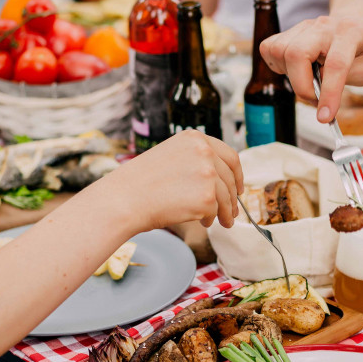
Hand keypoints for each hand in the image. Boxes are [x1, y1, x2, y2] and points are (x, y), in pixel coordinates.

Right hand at [107, 131, 242, 229]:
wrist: (124, 199)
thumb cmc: (141, 183)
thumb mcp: (171, 157)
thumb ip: (196, 162)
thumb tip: (222, 182)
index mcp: (195, 138)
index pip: (229, 156)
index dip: (237, 174)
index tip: (238, 187)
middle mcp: (204, 151)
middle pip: (230, 178)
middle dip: (232, 197)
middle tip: (232, 211)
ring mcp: (207, 173)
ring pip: (226, 197)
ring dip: (227, 212)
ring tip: (223, 222)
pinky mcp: (206, 197)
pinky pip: (216, 211)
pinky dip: (211, 219)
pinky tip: (203, 223)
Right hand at [259, 7, 362, 122]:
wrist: (361, 19)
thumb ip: (346, 78)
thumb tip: (318, 86)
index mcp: (351, 32)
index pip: (336, 64)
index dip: (329, 93)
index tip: (325, 116)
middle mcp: (324, 26)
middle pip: (296, 53)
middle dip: (302, 86)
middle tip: (316, 98)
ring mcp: (304, 27)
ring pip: (279, 51)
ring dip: (290, 76)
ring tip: (308, 80)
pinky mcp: (291, 31)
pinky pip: (270, 48)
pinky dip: (277, 65)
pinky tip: (295, 69)